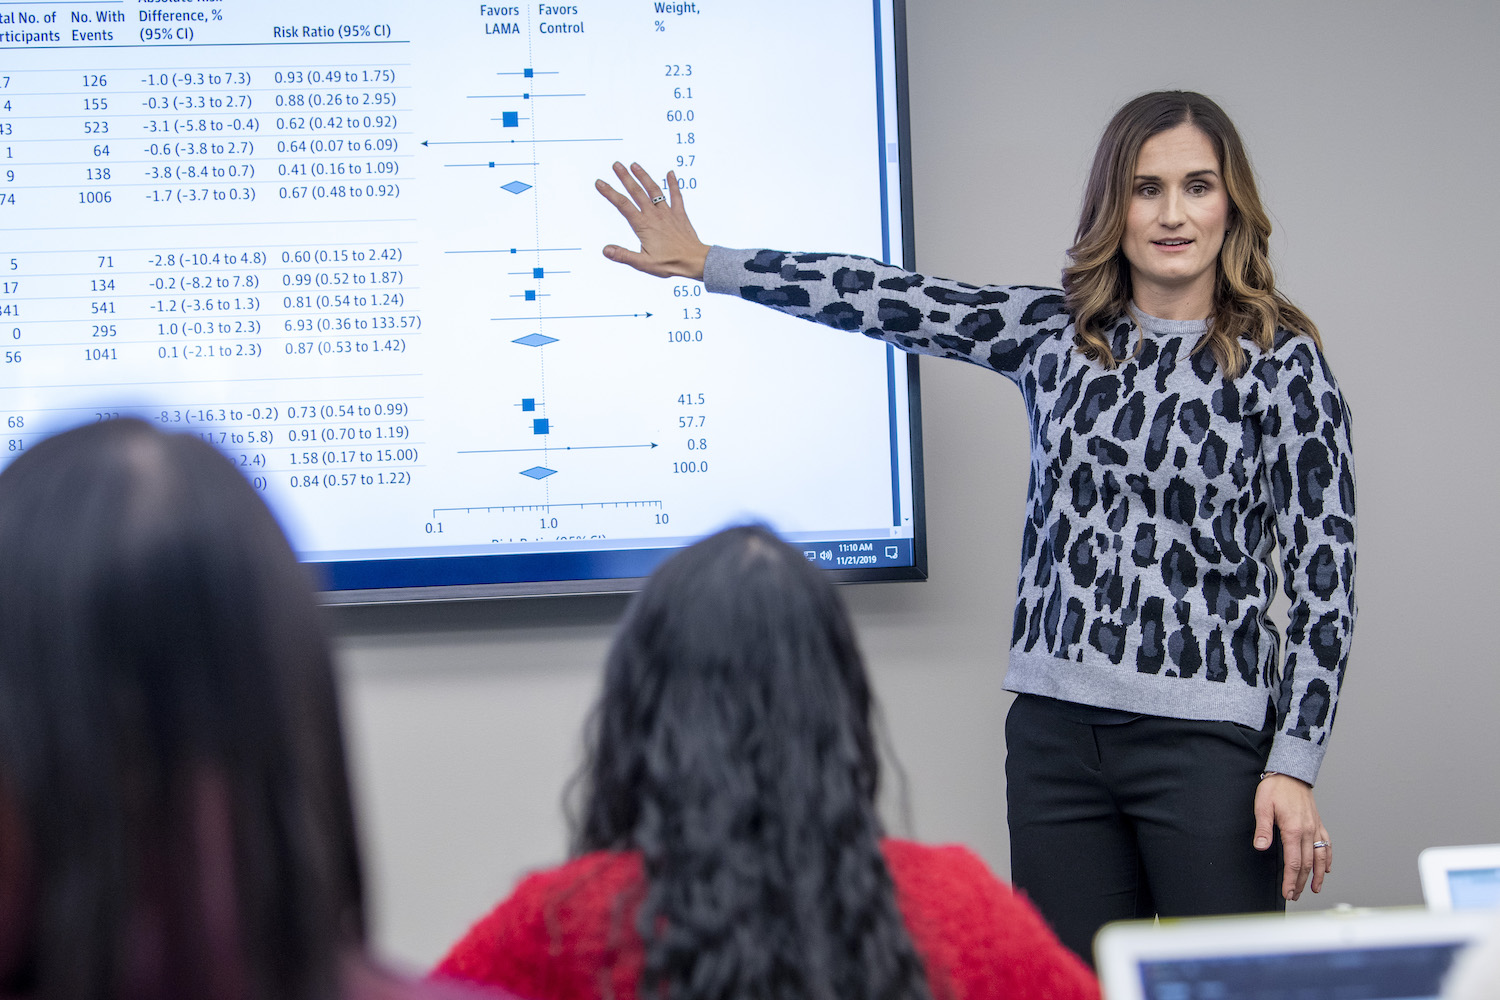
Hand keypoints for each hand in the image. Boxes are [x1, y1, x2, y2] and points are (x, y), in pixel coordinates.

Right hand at [595, 161, 709, 280]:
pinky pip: (676, 196)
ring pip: (654, 190)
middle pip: (637, 192)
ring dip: (644, 176)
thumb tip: (605, 250)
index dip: (610, 193)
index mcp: (643, 226)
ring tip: (635, 165)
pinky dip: (673, 184)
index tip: (600, 182)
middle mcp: (654, 215)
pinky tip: (670, 173)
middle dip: (625, 177)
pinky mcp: (679, 214)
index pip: (623, 205)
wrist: (694, 261)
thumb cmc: (670, 264)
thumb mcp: (643, 263)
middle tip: (616, 165)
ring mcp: (667, 213)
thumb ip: (623, 255)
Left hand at [1253, 773, 1331, 900]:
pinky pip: (1327, 845)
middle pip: (1307, 864)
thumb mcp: (1262, 806)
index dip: (1291, 880)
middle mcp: (1308, 831)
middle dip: (1300, 882)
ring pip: (1320, 857)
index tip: (1288, 892)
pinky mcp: (1318, 825)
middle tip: (1294, 895)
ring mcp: (1316, 829)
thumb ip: (1263, 828)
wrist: (1291, 773)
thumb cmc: (1276, 788)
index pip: (1294, 862)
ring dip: (1317, 876)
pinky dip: (1328, 860)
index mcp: (1294, 829)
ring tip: (1313, 889)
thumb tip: (1261, 847)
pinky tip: (1326, 869)